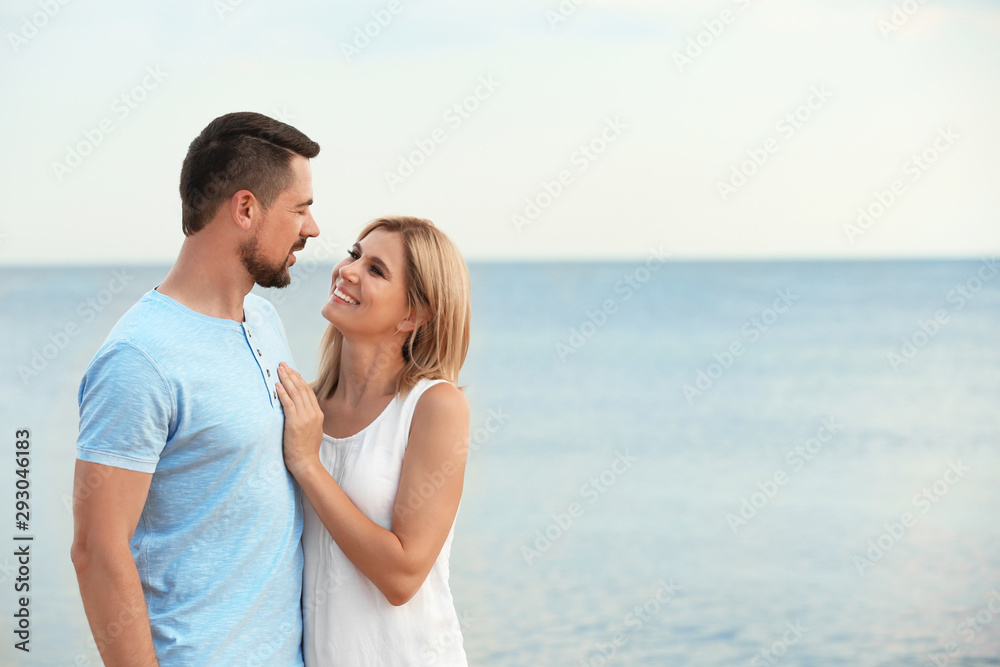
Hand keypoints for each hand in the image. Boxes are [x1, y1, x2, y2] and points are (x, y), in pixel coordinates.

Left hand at [275, 362, 323, 477]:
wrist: (306, 463)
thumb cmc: (306, 450)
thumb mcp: (312, 431)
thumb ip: (308, 418)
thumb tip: (300, 410)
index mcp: (318, 414)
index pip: (308, 392)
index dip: (299, 379)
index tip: (292, 371)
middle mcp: (313, 413)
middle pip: (302, 389)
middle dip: (292, 375)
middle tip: (283, 364)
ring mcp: (305, 418)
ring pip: (295, 393)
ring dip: (286, 380)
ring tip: (279, 370)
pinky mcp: (295, 423)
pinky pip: (288, 404)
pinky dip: (282, 393)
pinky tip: (277, 385)